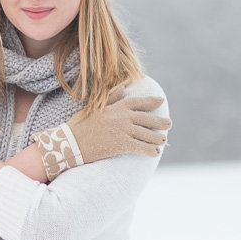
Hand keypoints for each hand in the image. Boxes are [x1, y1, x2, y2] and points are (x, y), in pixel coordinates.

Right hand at [34, 85, 171, 179]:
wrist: (70, 141)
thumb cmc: (80, 124)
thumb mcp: (96, 107)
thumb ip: (112, 97)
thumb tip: (123, 86)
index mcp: (117, 106)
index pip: (138, 101)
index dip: (151, 101)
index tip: (161, 100)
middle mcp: (123, 117)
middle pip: (147, 118)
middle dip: (160, 121)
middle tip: (169, 123)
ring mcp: (123, 130)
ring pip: (146, 134)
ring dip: (157, 138)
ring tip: (163, 139)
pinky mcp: (121, 144)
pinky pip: (140, 147)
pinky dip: (149, 150)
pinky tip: (155, 153)